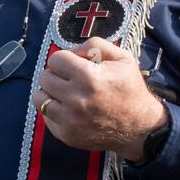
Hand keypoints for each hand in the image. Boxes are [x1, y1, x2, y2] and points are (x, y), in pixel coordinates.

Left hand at [32, 38, 166, 161]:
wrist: (140, 128)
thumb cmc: (130, 90)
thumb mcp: (123, 59)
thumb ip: (96, 44)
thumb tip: (72, 51)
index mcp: (88, 77)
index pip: (56, 60)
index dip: (65, 60)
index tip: (74, 66)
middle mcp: (75, 99)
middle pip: (45, 77)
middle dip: (57, 75)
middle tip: (70, 80)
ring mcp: (69, 119)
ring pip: (39, 98)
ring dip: (50, 93)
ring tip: (65, 94)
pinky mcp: (66, 134)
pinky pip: (46, 117)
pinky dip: (54, 111)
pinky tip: (69, 109)